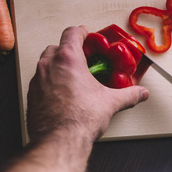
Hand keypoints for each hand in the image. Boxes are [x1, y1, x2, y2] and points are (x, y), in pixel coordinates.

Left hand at [26, 25, 149, 143]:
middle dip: (68, 49)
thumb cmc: (79, 118)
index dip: (81, 31)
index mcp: (68, 59)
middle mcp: (49, 65)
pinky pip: (39, 79)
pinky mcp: (31, 94)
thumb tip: (140, 93)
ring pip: (45, 62)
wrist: (58, 140)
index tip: (86, 34)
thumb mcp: (110, 103)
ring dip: (56, 64)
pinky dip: (49, 80)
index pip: (72, 33)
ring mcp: (37, 79)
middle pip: (56, 46)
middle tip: (81, 58)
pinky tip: (61, 92)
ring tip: (71, 76)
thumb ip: (128, 95)